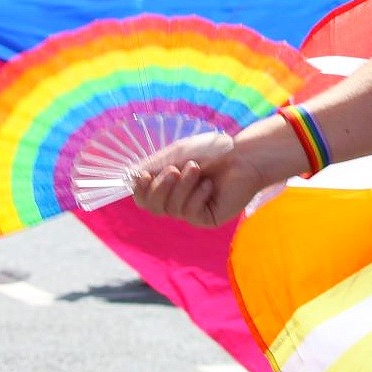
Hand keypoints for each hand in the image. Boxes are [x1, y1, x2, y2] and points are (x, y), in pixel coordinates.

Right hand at [128, 132, 263, 227]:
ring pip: (172, 209)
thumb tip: (130, 178)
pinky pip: (191, 214)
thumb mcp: (176, 155)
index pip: (143, 198)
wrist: (242, 156)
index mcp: (167, 186)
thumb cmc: (210, 152)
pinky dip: (197, 196)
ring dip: (183, 186)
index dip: (139, 190)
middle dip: (160, 188)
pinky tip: (209, 185)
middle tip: (174, 169)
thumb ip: (153, 167)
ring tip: (197, 168)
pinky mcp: (207, 219)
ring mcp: (192, 211)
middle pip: (152, 207)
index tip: (143, 175)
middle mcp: (177, 201)